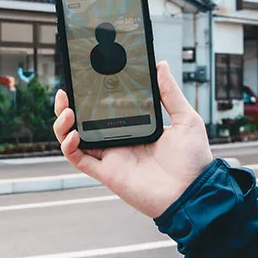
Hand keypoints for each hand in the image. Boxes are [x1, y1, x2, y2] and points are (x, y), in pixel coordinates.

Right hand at [52, 61, 213, 217]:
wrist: (194, 192)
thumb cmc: (193, 160)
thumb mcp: (186, 119)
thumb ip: (170, 93)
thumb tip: (160, 65)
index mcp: (133, 127)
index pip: (103, 109)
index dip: (89, 96)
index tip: (83, 79)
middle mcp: (117, 141)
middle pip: (82, 122)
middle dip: (68, 106)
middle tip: (65, 91)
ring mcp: (110, 157)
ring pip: (73, 139)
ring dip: (63, 124)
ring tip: (67, 109)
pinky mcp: (106, 172)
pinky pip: (78, 158)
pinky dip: (69, 146)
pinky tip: (74, 133)